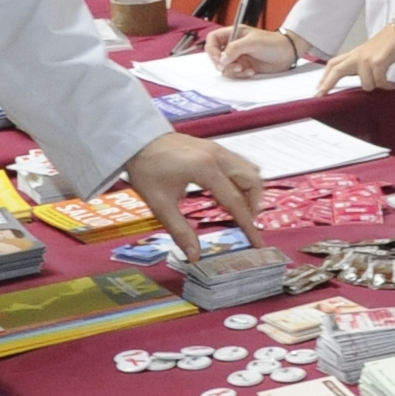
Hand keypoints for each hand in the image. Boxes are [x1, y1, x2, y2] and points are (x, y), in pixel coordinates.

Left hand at [119, 133, 265, 258]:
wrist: (137, 140)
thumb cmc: (146, 169)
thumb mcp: (160, 204)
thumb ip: (180, 231)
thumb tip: (194, 256)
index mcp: (206, 170)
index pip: (235, 201)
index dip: (248, 225)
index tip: (257, 242)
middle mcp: (218, 156)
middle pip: (252, 181)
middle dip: (255, 205)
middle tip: (247, 223)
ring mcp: (218, 149)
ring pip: (250, 170)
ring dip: (251, 191)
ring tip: (240, 210)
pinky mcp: (214, 147)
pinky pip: (239, 164)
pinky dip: (242, 180)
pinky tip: (227, 193)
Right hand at [206, 25, 298, 77]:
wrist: (288, 53)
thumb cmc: (273, 42)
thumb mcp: (252, 42)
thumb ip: (235, 49)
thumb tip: (222, 59)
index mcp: (233, 34)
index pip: (213, 39)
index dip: (212, 49)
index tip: (219, 58)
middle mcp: (234, 45)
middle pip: (216, 55)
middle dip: (222, 63)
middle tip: (232, 66)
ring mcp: (239, 57)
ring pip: (225, 67)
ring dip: (232, 70)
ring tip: (244, 69)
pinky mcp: (245, 67)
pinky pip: (236, 74)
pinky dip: (241, 75)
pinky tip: (251, 72)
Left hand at [318, 24, 394, 93]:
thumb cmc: (392, 41)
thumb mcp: (373, 54)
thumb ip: (363, 66)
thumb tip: (361, 82)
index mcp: (355, 54)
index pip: (334, 64)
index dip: (324, 77)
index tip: (318, 89)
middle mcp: (358, 55)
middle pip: (336, 69)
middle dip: (327, 83)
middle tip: (320, 95)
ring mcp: (367, 58)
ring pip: (365, 84)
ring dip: (376, 86)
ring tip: (385, 84)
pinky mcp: (378, 61)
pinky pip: (379, 82)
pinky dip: (386, 86)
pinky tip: (392, 86)